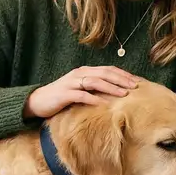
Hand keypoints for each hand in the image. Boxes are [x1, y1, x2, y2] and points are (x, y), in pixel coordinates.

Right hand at [23, 66, 138, 118]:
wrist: (37, 101)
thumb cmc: (61, 97)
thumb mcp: (79, 90)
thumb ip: (94, 89)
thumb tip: (115, 95)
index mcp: (84, 71)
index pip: (108, 70)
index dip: (123, 75)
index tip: (137, 82)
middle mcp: (79, 74)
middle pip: (104, 73)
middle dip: (121, 79)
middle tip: (135, 87)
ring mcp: (71, 83)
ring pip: (95, 82)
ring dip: (111, 88)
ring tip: (124, 95)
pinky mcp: (65, 94)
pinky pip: (82, 95)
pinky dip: (94, 99)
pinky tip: (105, 104)